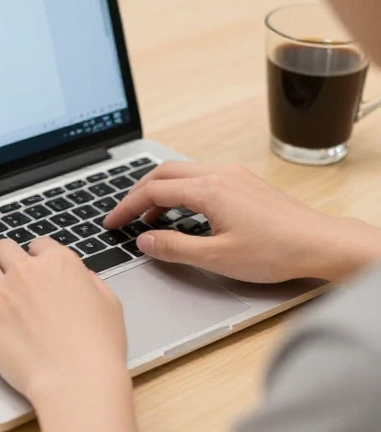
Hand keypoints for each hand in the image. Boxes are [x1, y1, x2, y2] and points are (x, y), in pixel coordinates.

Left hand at [0, 238, 127, 404]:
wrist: (78, 380)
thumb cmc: (97, 348)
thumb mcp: (109, 304)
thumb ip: (90, 282)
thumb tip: (80, 277)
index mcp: (59, 263)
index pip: (38, 244)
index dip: (34, 257)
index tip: (32, 270)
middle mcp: (27, 271)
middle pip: (3, 248)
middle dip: (3, 261)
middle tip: (3, 278)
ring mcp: (1, 293)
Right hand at [104, 161, 379, 282]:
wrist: (319, 243)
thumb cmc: (275, 252)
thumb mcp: (216, 258)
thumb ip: (174, 248)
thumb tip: (144, 241)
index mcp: (208, 190)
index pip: (153, 191)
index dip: (127, 207)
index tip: (111, 223)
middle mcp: (219, 174)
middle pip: (163, 173)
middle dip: (138, 194)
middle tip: (123, 217)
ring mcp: (233, 175)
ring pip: (182, 172)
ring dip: (160, 191)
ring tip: (149, 220)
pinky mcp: (244, 182)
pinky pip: (201, 177)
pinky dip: (181, 191)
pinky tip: (183, 213)